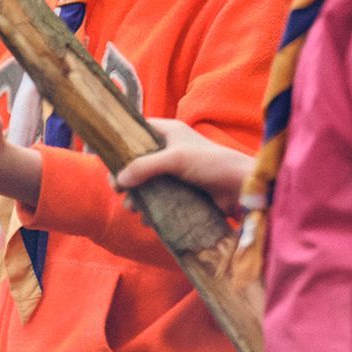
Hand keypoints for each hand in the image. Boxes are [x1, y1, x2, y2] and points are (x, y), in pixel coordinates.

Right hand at [114, 118, 247, 211]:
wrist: (241, 188)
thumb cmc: (213, 164)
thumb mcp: (176, 159)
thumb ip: (146, 166)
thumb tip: (119, 180)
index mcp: (168, 132)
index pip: (136, 132)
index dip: (120, 146)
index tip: (109, 164)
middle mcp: (169, 150)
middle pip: (136, 162)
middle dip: (126, 180)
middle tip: (120, 193)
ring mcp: (174, 172)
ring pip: (146, 184)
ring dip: (137, 198)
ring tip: (135, 210)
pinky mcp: (181, 192)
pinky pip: (159, 200)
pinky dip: (151, 210)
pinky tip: (148, 220)